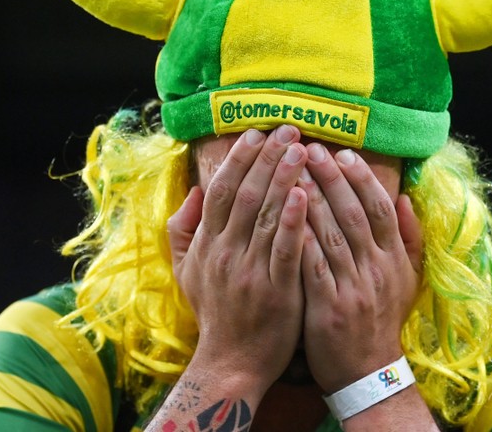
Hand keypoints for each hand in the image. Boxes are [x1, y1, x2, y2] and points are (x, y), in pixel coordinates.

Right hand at [167, 126, 309, 394]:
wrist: (231, 362)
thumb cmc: (214, 312)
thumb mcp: (186, 270)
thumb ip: (185, 229)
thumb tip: (195, 191)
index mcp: (207, 244)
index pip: (221, 191)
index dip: (238, 159)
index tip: (255, 133)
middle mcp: (225, 252)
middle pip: (246, 194)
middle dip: (266, 157)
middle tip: (287, 129)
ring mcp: (250, 271)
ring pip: (266, 215)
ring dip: (284, 178)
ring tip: (301, 149)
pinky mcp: (276, 290)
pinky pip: (284, 249)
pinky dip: (293, 220)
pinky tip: (306, 194)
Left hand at [298, 144, 422, 393]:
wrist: (368, 372)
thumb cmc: (381, 319)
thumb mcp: (406, 278)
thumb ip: (408, 237)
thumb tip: (405, 197)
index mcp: (394, 258)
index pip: (379, 208)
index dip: (362, 178)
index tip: (342, 153)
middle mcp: (376, 269)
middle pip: (354, 214)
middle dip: (332, 178)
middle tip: (310, 149)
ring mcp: (352, 288)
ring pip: (332, 235)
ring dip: (311, 200)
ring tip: (292, 171)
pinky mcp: (328, 308)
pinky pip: (312, 266)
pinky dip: (299, 239)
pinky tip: (282, 216)